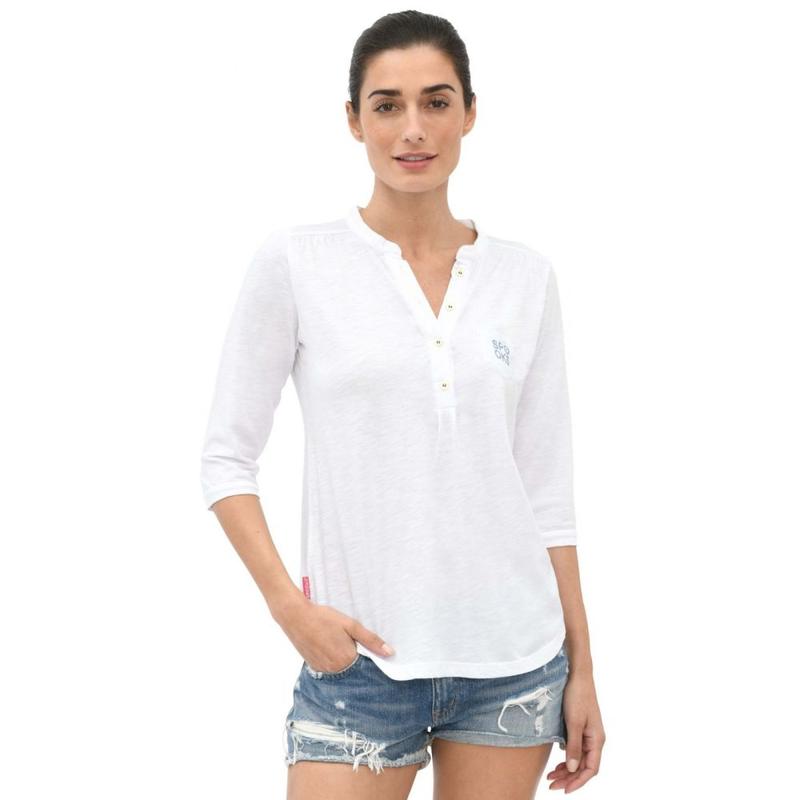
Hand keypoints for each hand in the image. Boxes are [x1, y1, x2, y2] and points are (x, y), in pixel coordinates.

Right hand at [275, 597, 394, 672]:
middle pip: (351, 666)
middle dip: (353, 654)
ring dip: (340, 656)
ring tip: (334, 638)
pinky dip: (330, 657)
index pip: (364, 664)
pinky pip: (328, 666)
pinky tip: (326, 643)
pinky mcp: (312, 666)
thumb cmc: (324, 617)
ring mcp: (322, 669)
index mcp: (346, 660)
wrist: (295, 616)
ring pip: (339, 666)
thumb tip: (390, 653)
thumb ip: (371, 640)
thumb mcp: (351, 625)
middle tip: (345, 637)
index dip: (366, 653)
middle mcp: (334, 669)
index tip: (362, 644)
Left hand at [547, 670, 604, 792]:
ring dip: (566, 770)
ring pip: (579, 759)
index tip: (563, 790)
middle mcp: (595, 739)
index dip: (578, 782)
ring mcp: (588, 734)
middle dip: (569, 778)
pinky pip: (575, 749)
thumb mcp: (574, 722)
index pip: (590, 769)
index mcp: (597, 740)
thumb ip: (573, 746)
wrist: (577, 674)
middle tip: (551, 785)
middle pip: (584, 767)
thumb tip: (571, 769)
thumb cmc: (577, 695)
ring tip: (551, 776)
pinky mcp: (580, 728)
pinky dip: (566, 758)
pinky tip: (557, 762)